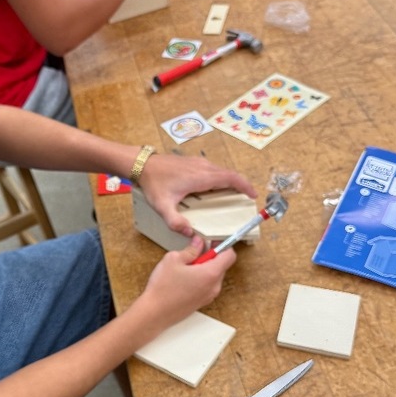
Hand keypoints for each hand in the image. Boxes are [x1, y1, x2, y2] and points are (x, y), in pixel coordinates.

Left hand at [138, 155, 257, 236]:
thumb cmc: (153, 183)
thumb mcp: (162, 206)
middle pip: (229, 175)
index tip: (253, 195)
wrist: (142, 164)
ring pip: (221, 171)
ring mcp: (198, 163)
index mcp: (201, 177)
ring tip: (233, 195)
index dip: (245, 186)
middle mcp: (203, 167)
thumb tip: (190, 233)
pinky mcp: (193, 162)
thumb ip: (175, 222)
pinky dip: (220, 179)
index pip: (231, 178)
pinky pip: (213, 170)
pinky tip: (214, 189)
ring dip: (230, 182)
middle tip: (245, 199)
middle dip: (240, 186)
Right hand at [139, 235, 235, 330]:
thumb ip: (190, 249)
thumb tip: (198, 243)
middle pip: (222, 265)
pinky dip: (200, 278)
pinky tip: (184, 278)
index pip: (229, 255)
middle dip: (211, 256)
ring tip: (186, 267)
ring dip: (204, 267)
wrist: (154, 313)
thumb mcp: (173, 259)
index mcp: (210, 273)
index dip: (222, 245)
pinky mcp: (202, 302)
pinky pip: (207, 285)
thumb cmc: (163, 288)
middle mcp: (214, 286)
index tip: (212, 241)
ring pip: (213, 276)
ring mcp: (209, 296)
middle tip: (195, 251)